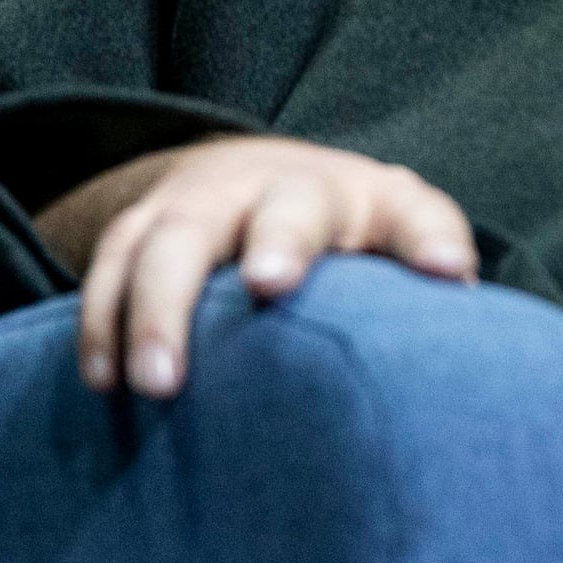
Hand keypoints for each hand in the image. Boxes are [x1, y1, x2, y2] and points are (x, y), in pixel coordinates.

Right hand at [36, 135, 477, 396]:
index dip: (425, 240)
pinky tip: (104, 380)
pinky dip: (101, 320)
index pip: (412, 211)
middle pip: (278, 209)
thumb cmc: (350, 231)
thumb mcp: (404, 232)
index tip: (442, 272)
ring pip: (173, 237)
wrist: (257, 177)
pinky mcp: (144, 226)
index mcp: (368, 199)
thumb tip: (461, 293)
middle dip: (273, 245)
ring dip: (159, 307)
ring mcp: (204, 201)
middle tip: (269, 291)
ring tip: (156, 385)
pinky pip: (112, 263)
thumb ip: (435, 256)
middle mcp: (282, 187)